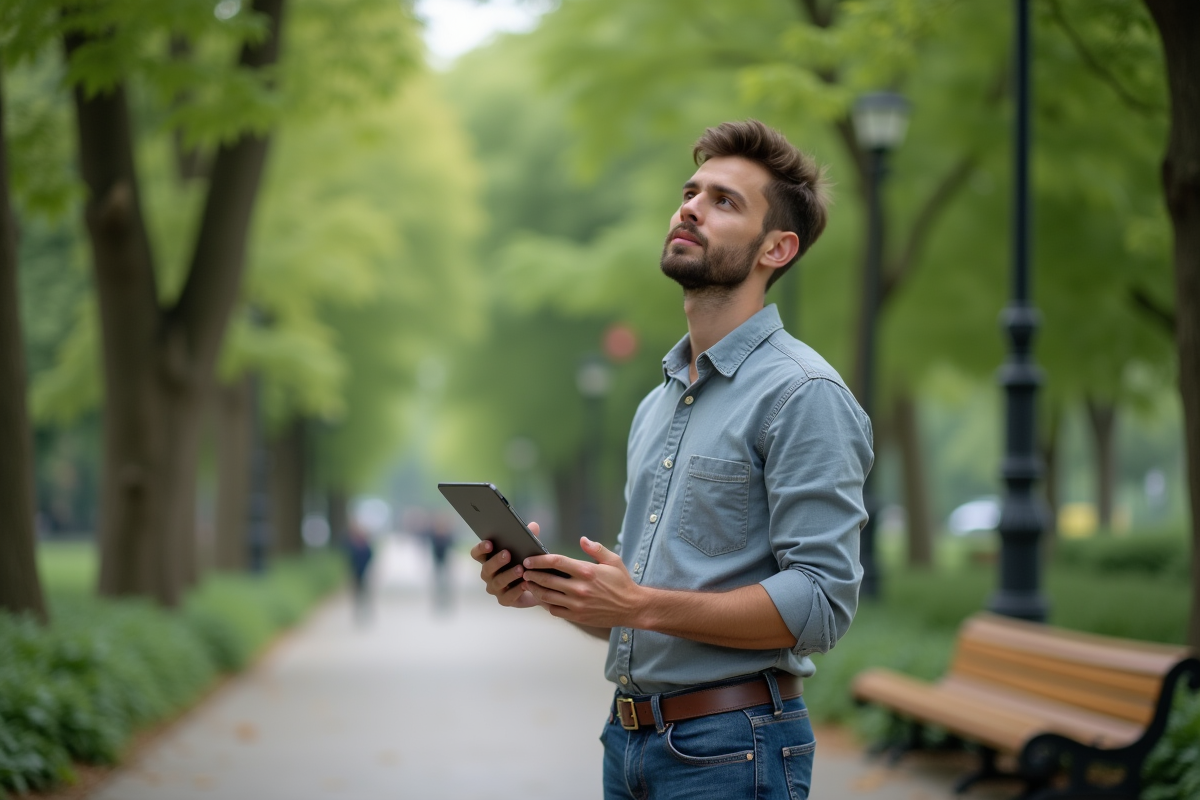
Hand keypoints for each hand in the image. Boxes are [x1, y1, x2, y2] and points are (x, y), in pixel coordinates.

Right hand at [470, 521, 540, 608]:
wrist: (538, 586)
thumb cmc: (527, 563)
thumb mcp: (529, 549)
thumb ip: (530, 537)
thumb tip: (534, 526)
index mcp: (489, 559)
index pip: (477, 554)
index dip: (480, 549)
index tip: (489, 543)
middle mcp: (488, 574)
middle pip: (486, 568)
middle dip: (496, 560)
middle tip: (507, 554)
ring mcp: (495, 588)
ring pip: (497, 582)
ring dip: (508, 575)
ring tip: (520, 569)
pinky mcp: (504, 600)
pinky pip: (508, 596)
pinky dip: (517, 590)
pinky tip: (525, 584)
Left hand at [520, 537, 644, 627]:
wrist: (632, 608)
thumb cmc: (622, 583)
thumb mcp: (613, 561)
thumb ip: (596, 549)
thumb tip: (582, 539)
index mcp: (586, 571)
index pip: (556, 562)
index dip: (539, 560)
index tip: (529, 560)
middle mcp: (579, 588)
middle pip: (547, 579)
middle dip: (531, 574)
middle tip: (523, 571)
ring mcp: (577, 604)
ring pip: (547, 596)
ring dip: (534, 589)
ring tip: (528, 584)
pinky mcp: (577, 616)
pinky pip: (554, 610)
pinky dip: (545, 604)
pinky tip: (542, 598)